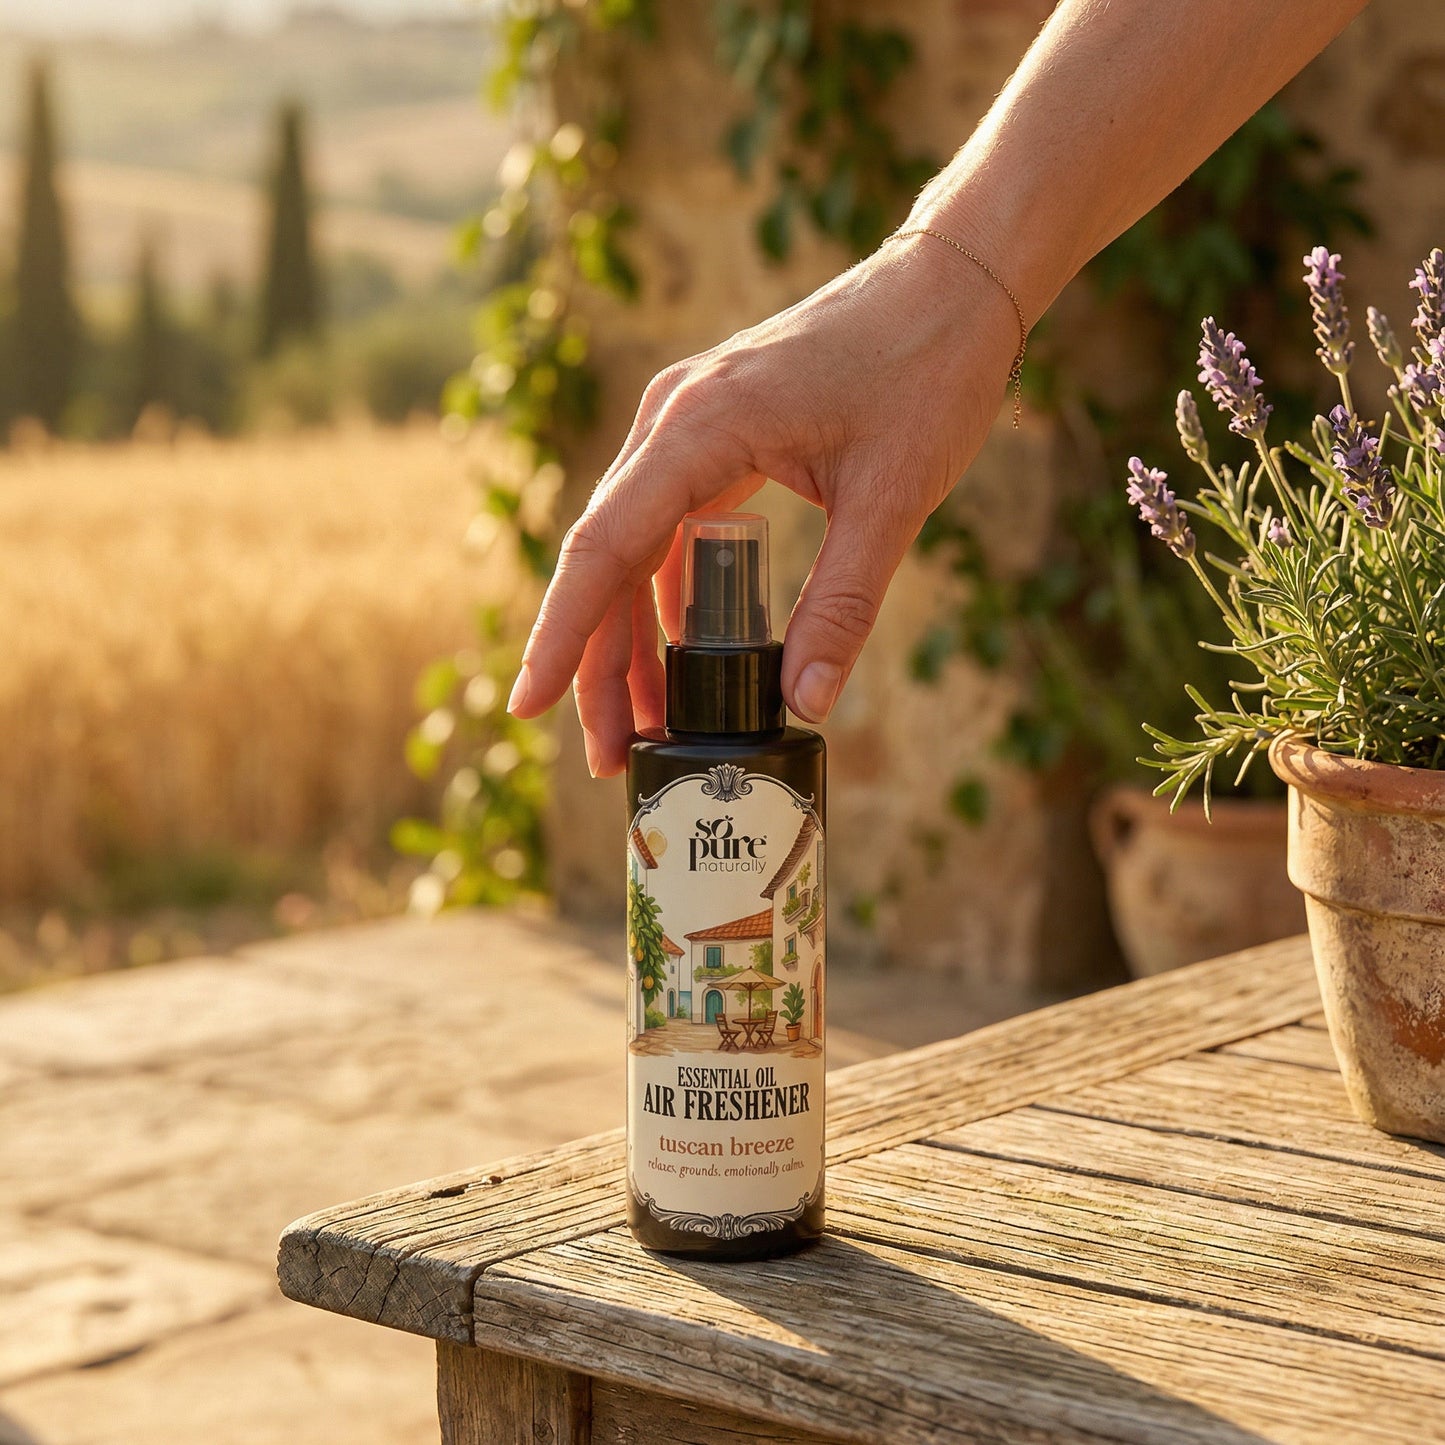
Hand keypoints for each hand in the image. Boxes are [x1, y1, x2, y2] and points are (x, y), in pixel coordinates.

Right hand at [506, 231, 1020, 775]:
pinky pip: (669, 525)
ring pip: (633, 548)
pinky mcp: (715, 434)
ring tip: (642, 723)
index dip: (563, 636)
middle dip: (598, 662)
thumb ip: (843, 604)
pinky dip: (667, 594)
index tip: (529, 705)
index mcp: (700, 426)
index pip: (604, 548)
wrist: (954, 280)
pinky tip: (681, 654)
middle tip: (608, 755)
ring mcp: (688, 424)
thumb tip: (803, 704)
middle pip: (607, 559)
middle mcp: (673, 420)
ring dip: (631, 636)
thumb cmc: (928, 369)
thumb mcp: (893, 498)